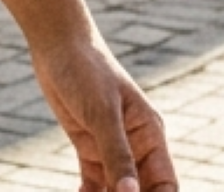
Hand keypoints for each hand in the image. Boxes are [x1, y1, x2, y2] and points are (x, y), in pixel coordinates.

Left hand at [32, 37, 176, 191]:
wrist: (58, 45)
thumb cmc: (87, 71)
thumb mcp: (103, 113)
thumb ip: (117, 155)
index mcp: (151, 135)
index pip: (164, 184)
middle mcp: (136, 146)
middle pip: (141, 191)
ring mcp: (112, 148)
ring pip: (117, 190)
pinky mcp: (89, 146)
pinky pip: (94, 182)